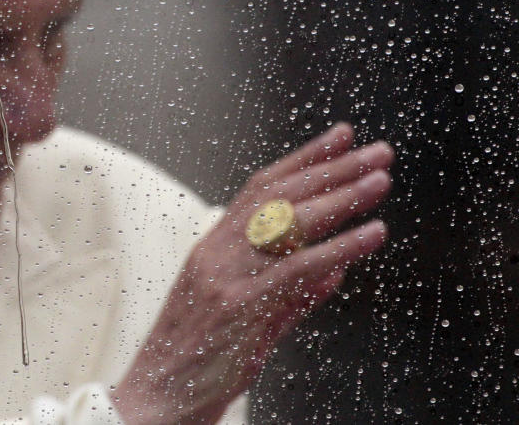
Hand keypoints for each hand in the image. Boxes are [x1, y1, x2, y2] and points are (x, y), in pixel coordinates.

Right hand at [110, 123, 392, 424]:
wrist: (155, 397)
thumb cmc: (196, 361)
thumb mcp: (245, 318)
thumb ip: (291, 293)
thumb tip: (334, 272)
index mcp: (213, 246)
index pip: (262, 188)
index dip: (304, 159)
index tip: (340, 138)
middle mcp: (217, 251)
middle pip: (280, 195)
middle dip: (332, 167)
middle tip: (375, 151)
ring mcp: (226, 275)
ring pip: (289, 222)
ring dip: (341, 197)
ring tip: (379, 180)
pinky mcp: (240, 306)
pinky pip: (297, 268)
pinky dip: (339, 248)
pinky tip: (371, 234)